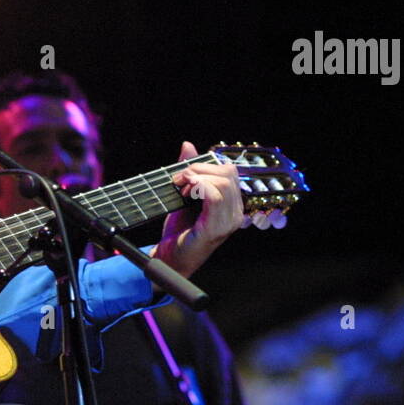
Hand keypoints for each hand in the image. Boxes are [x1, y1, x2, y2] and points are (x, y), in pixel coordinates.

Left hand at [150, 141, 242, 278]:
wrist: (168, 260)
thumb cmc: (178, 231)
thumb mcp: (183, 196)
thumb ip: (190, 171)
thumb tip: (188, 145)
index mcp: (231, 204)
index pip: (229, 171)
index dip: (205, 166)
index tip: (182, 176)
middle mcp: (235, 212)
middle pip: (228, 172)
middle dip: (199, 169)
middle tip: (179, 181)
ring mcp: (228, 221)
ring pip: (223, 182)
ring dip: (197, 178)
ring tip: (181, 188)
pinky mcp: (216, 228)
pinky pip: (215, 196)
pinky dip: (199, 187)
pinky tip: (186, 191)